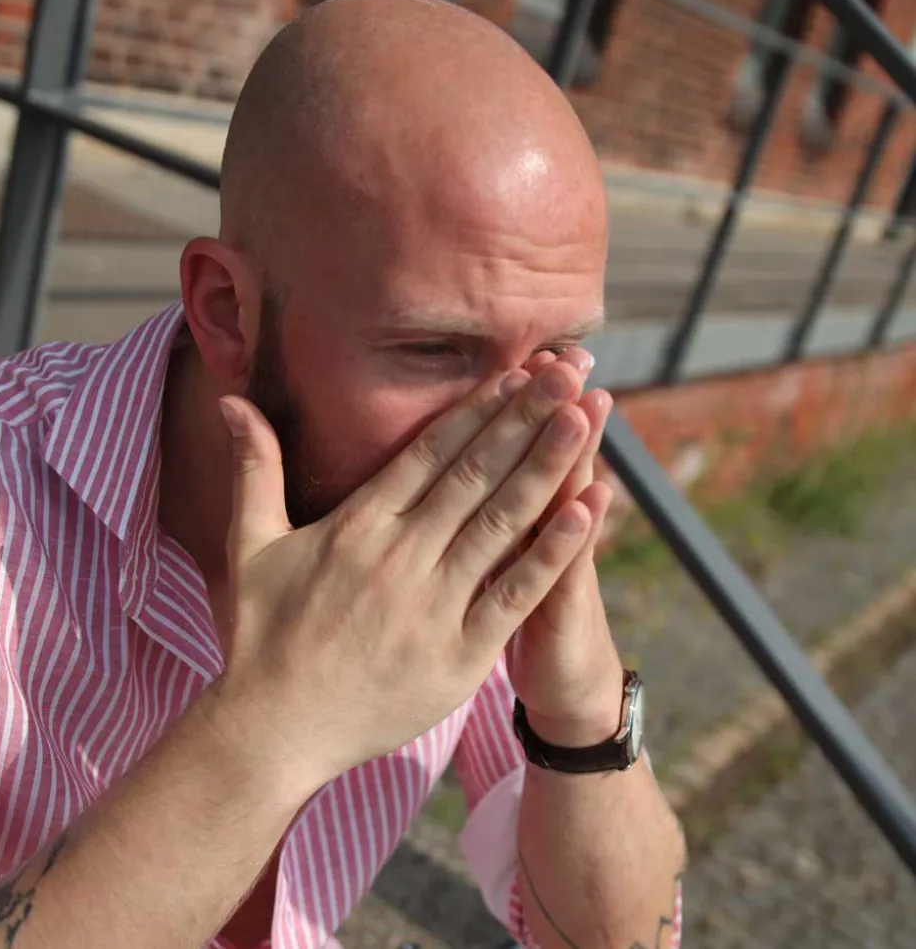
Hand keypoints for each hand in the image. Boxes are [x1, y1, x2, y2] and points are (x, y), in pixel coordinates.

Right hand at [209, 360, 595, 789]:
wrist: (272, 731)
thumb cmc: (261, 637)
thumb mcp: (249, 544)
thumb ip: (254, 468)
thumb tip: (230, 401)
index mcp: (358, 525)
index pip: (430, 453)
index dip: (478, 409)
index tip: (516, 373)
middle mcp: (401, 556)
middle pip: (475, 475)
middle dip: (524, 419)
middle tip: (568, 371)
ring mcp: (433, 606)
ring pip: (501, 523)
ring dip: (545, 467)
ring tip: (582, 417)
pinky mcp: (459, 656)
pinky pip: (514, 595)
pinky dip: (553, 553)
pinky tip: (588, 512)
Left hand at [506, 350, 623, 744]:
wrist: (560, 679)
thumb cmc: (500, 616)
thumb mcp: (488, 564)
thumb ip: (469, 509)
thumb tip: (436, 462)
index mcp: (497, 514)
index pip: (499, 449)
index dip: (507, 408)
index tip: (517, 358)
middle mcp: (533, 528)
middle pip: (535, 460)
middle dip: (545, 410)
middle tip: (562, 356)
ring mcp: (554, 564)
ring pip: (561, 499)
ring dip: (574, 454)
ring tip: (589, 402)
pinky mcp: (562, 608)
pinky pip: (567, 569)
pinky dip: (579, 534)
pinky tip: (598, 495)